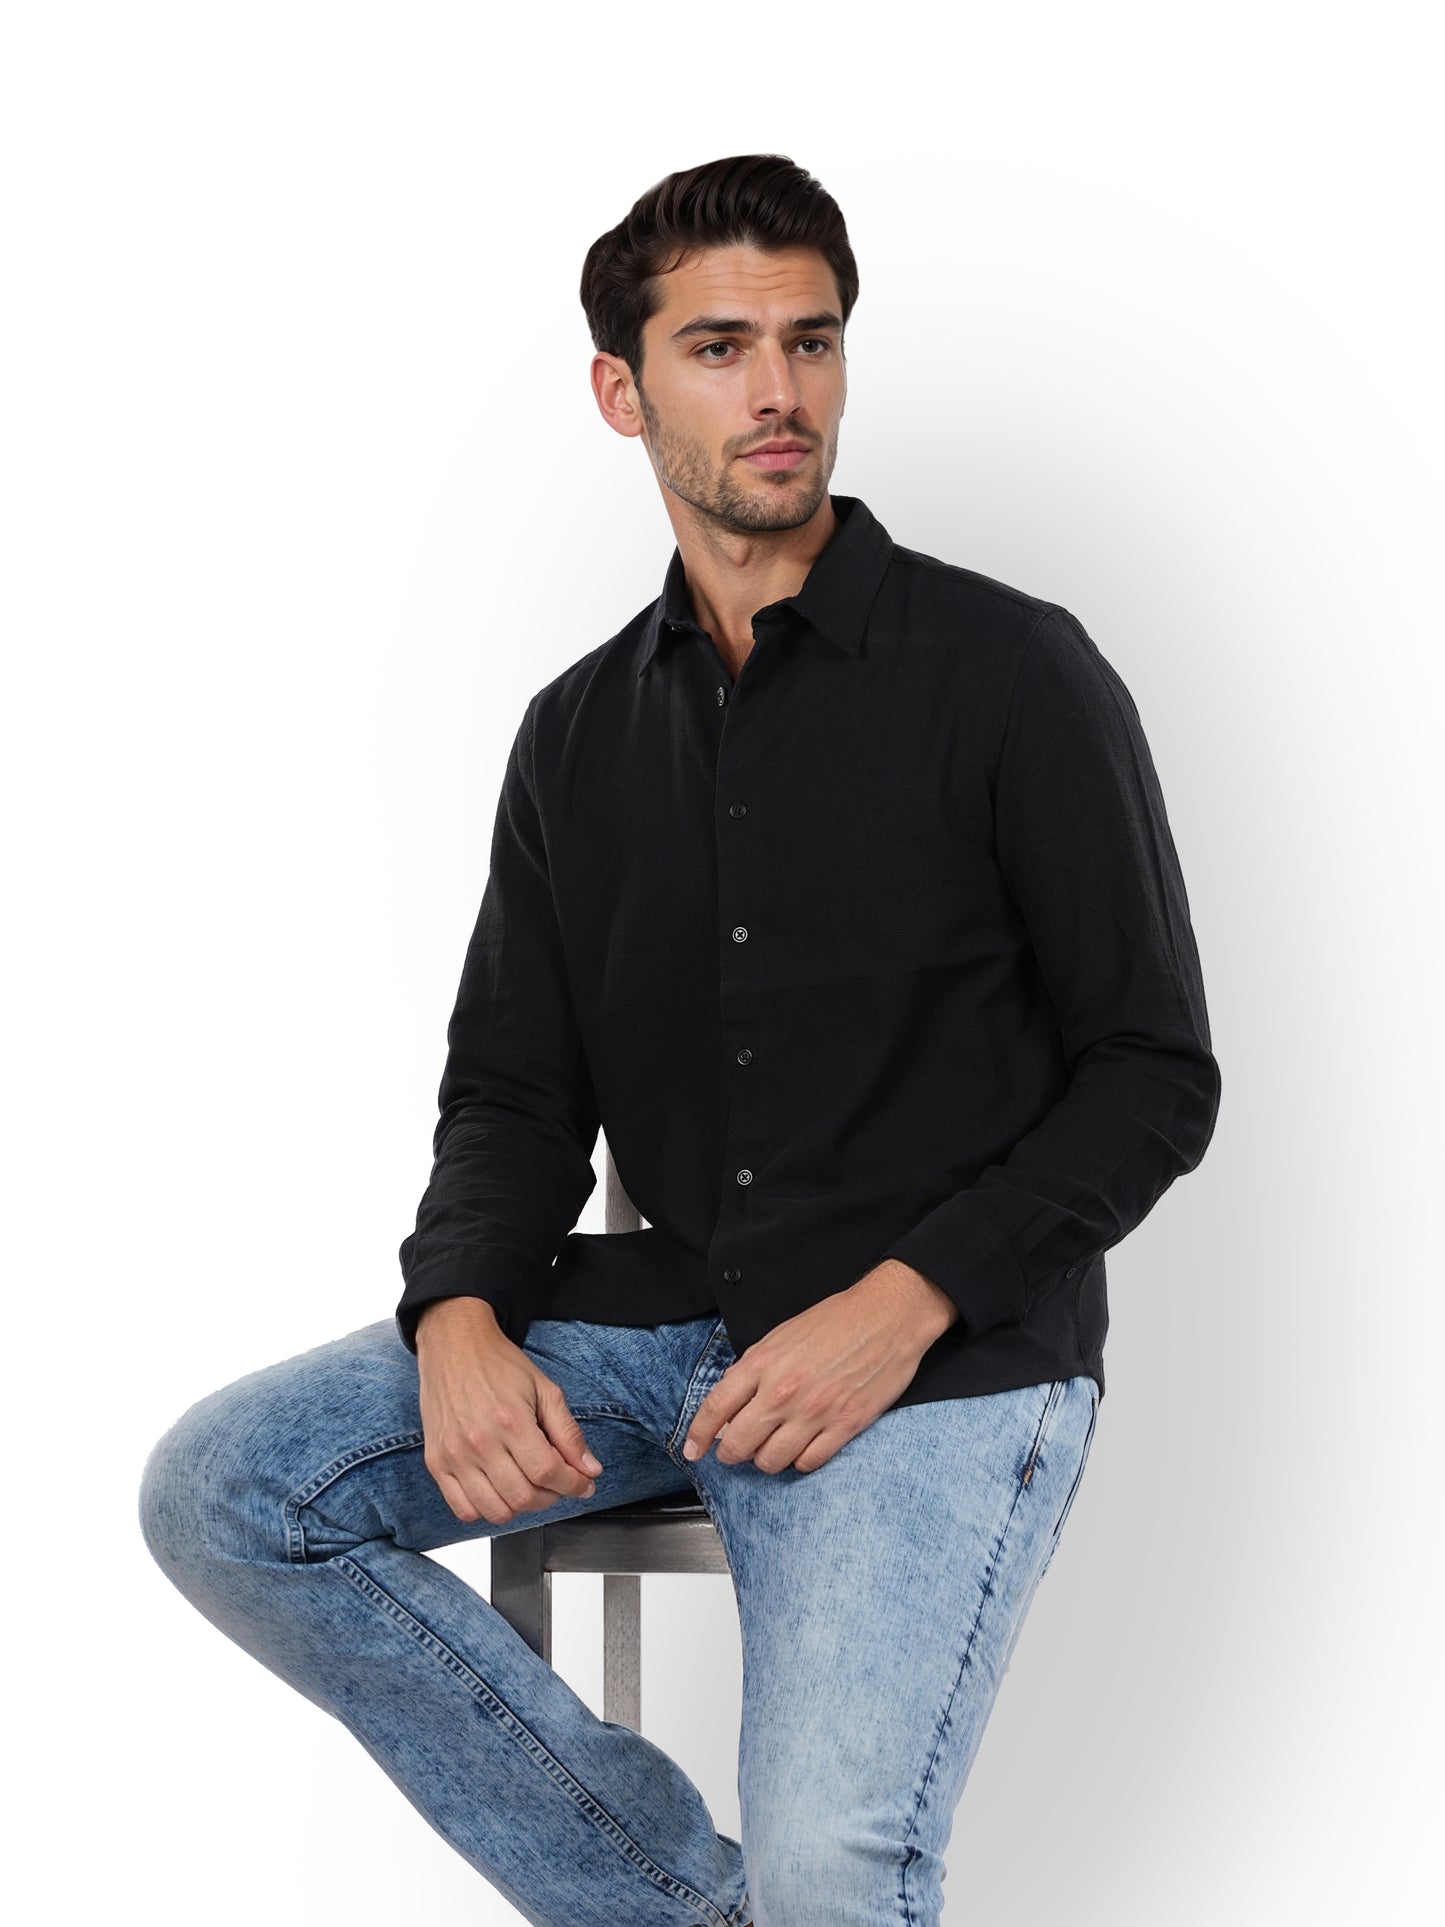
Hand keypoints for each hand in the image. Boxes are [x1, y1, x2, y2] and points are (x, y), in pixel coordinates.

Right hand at [415, 1297, 604, 1524]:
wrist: (454, 1346)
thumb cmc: (498, 1365)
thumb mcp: (544, 1389)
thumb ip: (568, 1432)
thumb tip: (590, 1469)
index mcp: (510, 1420)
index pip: (548, 1472)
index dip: (573, 1484)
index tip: (583, 1484)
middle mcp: (479, 1442)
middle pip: (524, 1497)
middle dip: (552, 1496)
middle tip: (558, 1482)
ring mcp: (455, 1455)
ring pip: (496, 1511)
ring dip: (522, 1507)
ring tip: (530, 1486)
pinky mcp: (436, 1462)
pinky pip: (463, 1509)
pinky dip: (486, 1510)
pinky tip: (500, 1491)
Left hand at [681, 1261, 957, 1475]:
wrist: (888, 1317)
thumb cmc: (836, 1320)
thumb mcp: (781, 1334)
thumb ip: (753, 1368)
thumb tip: (730, 1398)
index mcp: (763, 1363)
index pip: (716, 1408)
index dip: (697, 1435)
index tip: (693, 1449)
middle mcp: (784, 1391)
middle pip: (739, 1444)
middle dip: (730, 1453)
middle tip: (734, 1451)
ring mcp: (815, 1412)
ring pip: (771, 1461)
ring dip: (765, 1459)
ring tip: (771, 1447)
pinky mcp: (845, 1426)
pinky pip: (808, 1462)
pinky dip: (800, 1461)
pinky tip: (802, 1447)